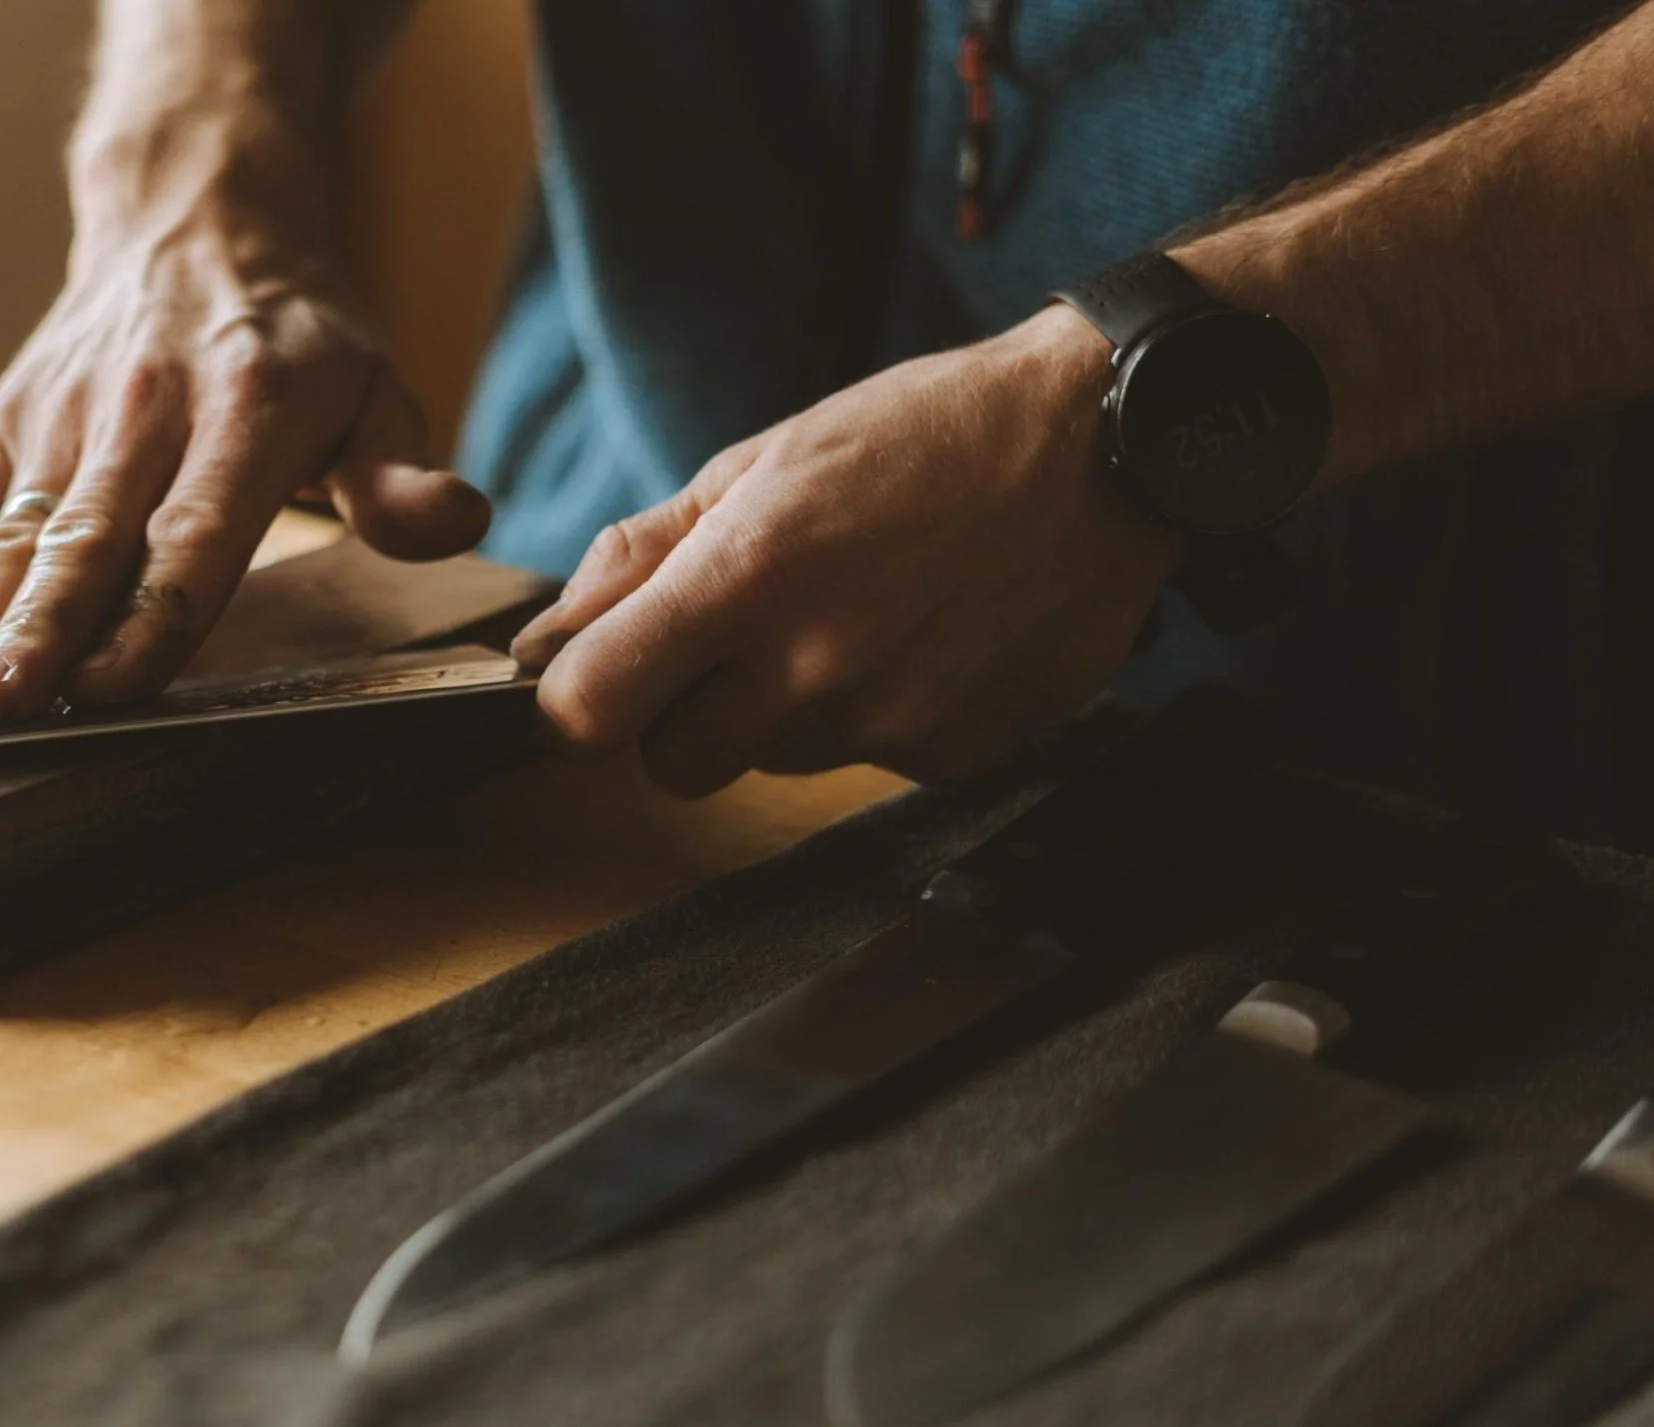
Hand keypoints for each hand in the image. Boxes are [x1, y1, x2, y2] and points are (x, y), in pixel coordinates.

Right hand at [0, 219, 490, 724]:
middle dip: (35, 636)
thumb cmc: (299, 338)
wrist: (197, 213)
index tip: (110, 690)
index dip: (151, 617)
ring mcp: (68, 414)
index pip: (196, 535)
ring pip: (14, 532)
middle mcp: (147, 411)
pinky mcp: (10, 415)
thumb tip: (459, 520)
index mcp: (249, 412)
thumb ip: (401, 477)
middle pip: (88, 545)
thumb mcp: (376, 392)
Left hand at [508, 306, 1182, 792]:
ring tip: (858, 610)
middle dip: (681, 717)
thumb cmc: (926, 434)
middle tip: (739, 638)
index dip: (577, 699)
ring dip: (786, 709)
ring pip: (775, 762)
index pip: (589, 710)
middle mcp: (814, 667)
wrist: (1109, 450)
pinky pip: (867, 761)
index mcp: (747, 576)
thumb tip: (544, 639)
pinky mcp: (954, 755)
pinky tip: (924, 635)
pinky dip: (876, 714)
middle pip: (674, 765)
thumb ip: (644, 553)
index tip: (596, 673)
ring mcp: (889, 722)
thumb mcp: (765, 461)